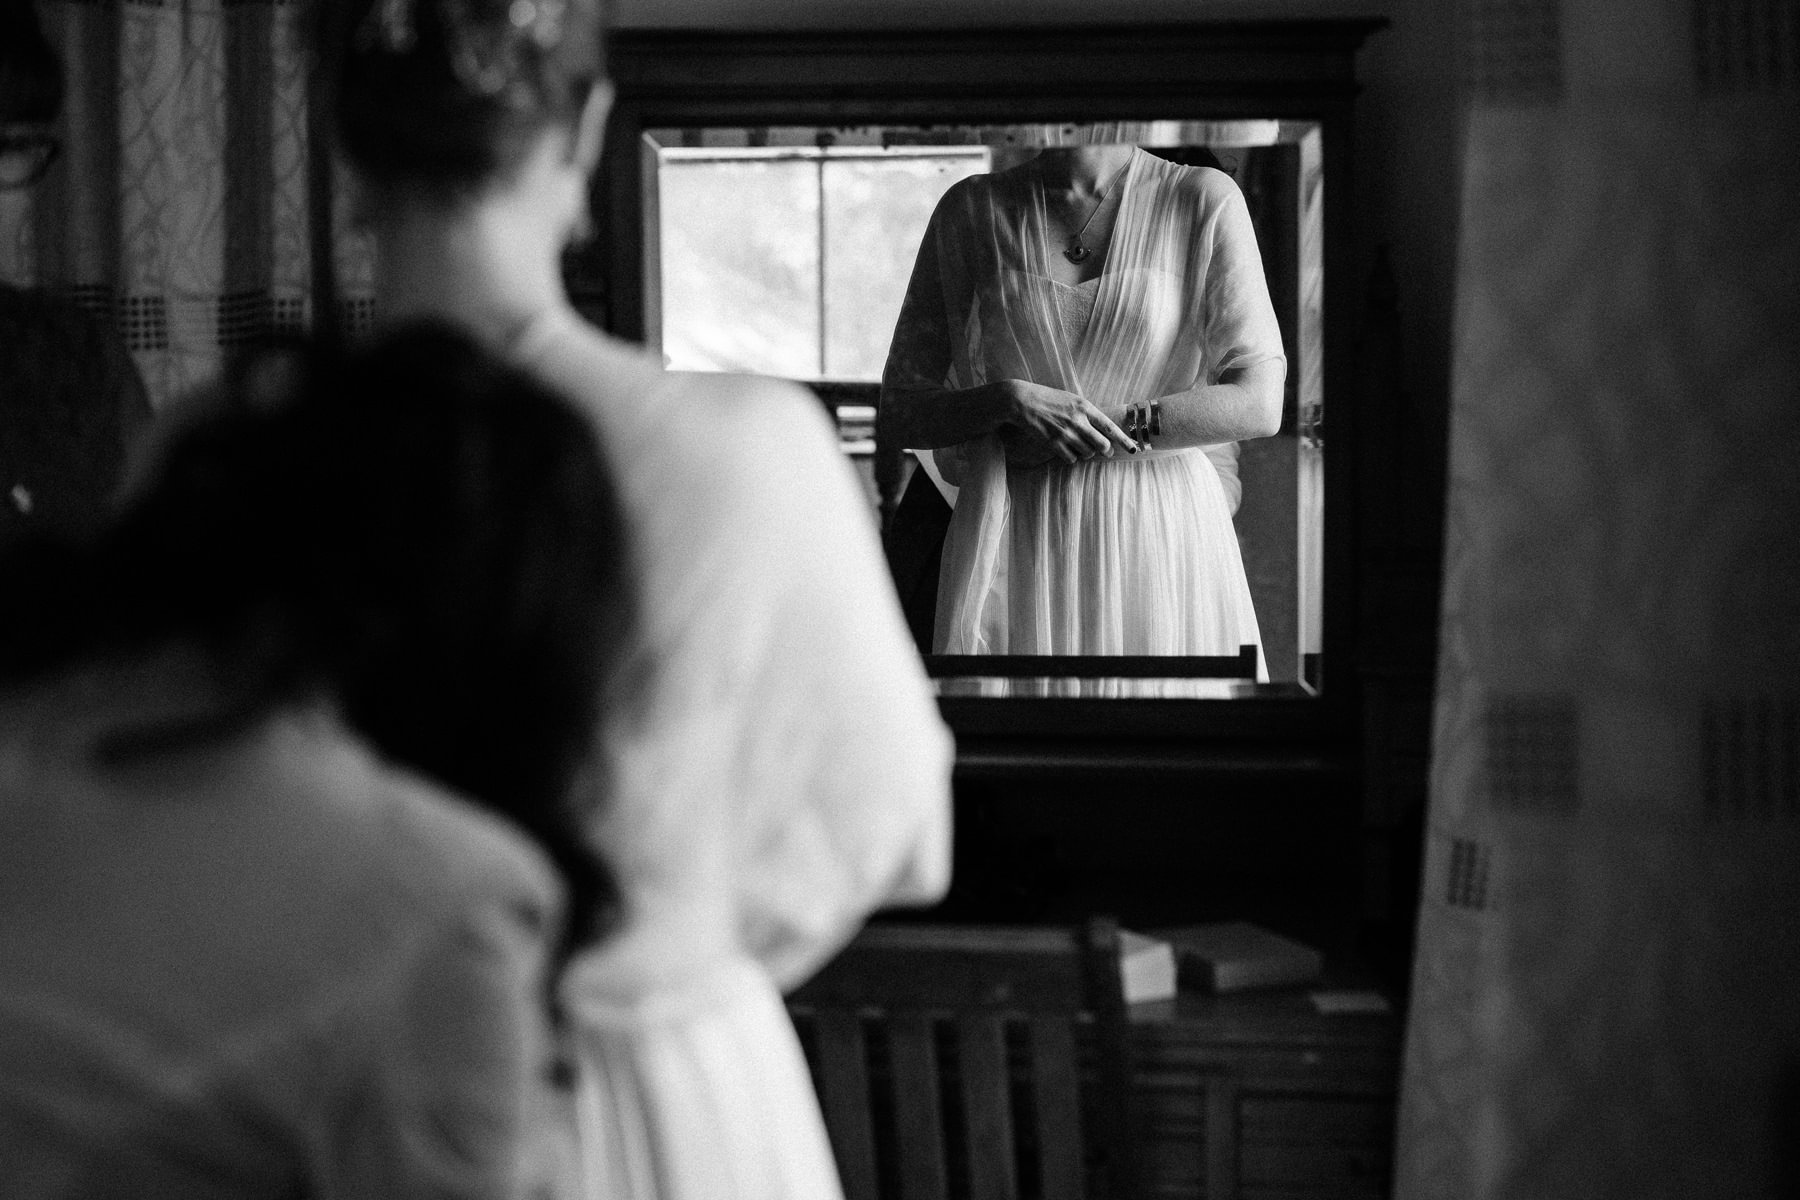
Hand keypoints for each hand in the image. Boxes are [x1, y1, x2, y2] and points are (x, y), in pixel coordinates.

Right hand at [996, 379, 1136, 464]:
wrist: (1022, 401)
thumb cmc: (1047, 398)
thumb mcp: (1071, 399)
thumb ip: (1086, 412)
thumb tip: (1101, 429)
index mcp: (1084, 407)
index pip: (1110, 427)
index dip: (1124, 440)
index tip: (1135, 448)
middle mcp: (1078, 421)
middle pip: (1102, 445)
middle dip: (1105, 451)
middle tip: (1105, 451)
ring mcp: (1065, 433)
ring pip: (1087, 453)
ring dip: (1086, 453)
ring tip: (1078, 445)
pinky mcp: (1053, 443)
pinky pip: (1071, 458)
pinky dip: (1071, 457)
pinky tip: (1065, 449)